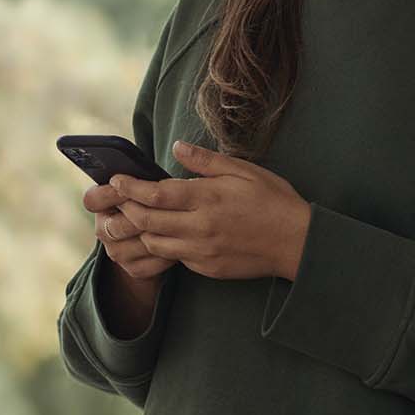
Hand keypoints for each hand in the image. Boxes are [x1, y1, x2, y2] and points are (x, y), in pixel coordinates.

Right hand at [82, 177, 175, 279]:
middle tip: (163, 209)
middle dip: (140, 216)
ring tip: (177, 226)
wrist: (156, 238)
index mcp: (100, 204)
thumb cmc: (154, 200)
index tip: (125, 184)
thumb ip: (145, 176)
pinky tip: (180, 244)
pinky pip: (149, 263)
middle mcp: (103, 229)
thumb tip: (174, 150)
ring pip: (135, 245)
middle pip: (117, 225)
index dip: (109, 193)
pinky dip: (165, 254)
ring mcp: (116, 251)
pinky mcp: (132, 268)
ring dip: (155, 236)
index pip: (92, 199)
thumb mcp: (145, 185)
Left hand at [106, 139, 312, 280]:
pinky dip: (162, 246)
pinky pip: (175, 258)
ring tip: (134, 217)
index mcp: (207, 198)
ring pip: (154, 243)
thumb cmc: (273, 200)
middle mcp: (200, 227)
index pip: (155, 194)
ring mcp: (202, 251)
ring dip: (140, 230)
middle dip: (126, 209)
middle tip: (118, 199)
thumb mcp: (243, 170)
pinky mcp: (207, 268)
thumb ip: (206, 160)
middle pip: (147, 220)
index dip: (130, 188)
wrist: (298, 242)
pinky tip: (163, 235)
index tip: (116, 180)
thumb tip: (177, 146)